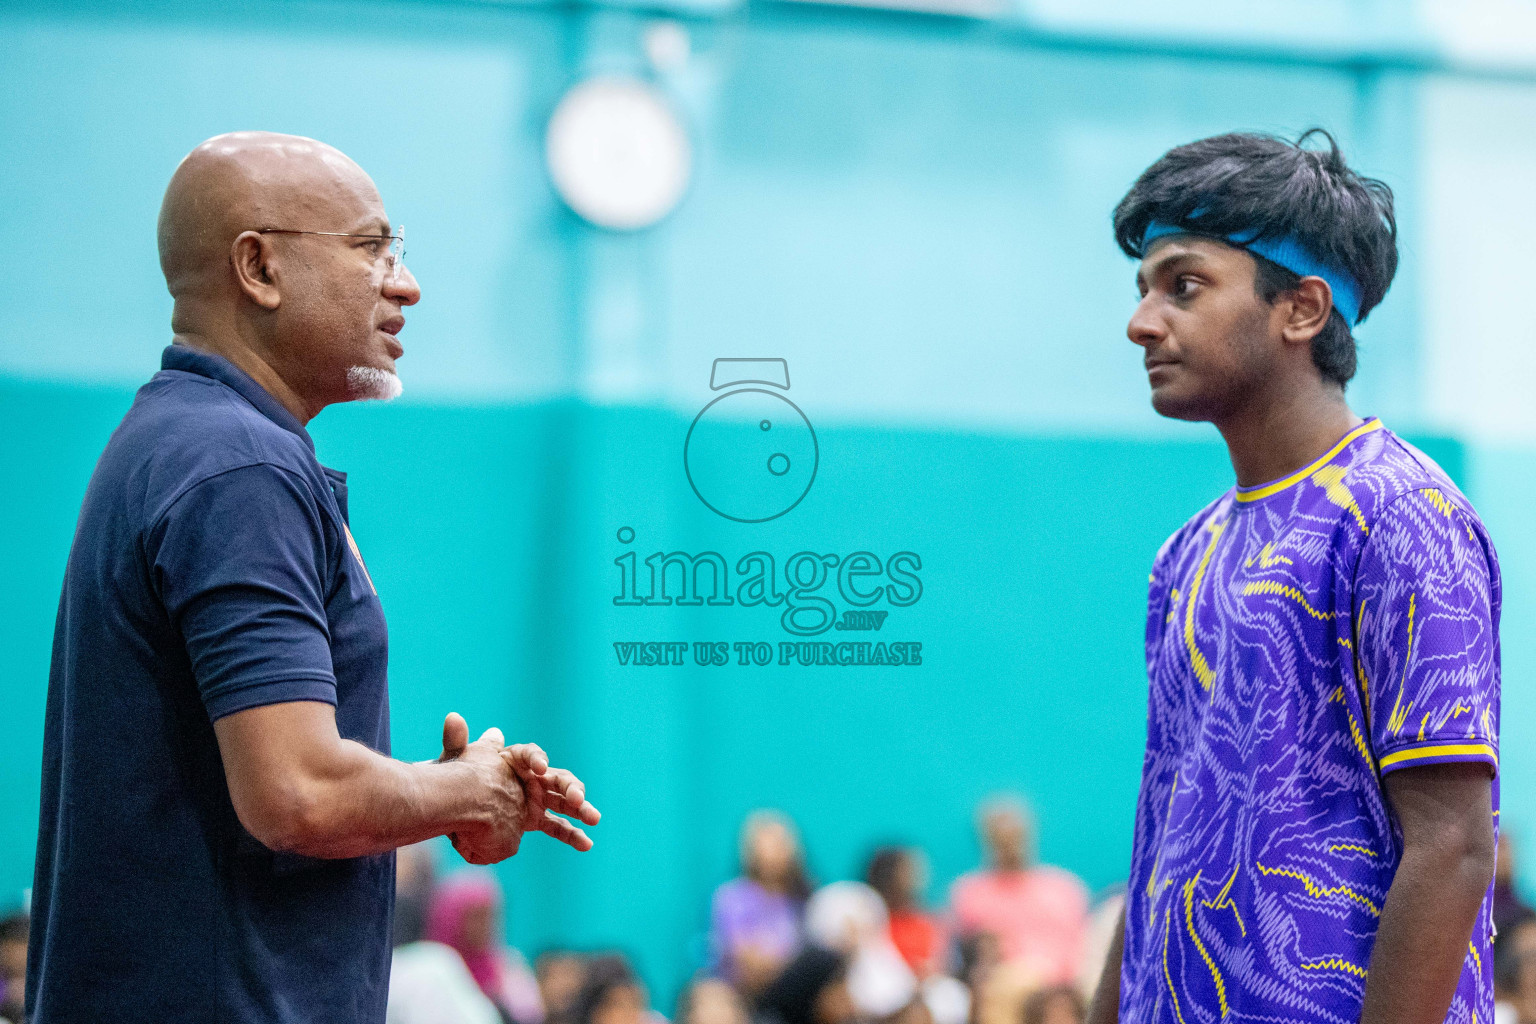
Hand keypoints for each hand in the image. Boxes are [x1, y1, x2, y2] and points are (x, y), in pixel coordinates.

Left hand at [437, 713, 601, 859]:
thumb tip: (454, 719)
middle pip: (557, 777)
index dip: (537, 758)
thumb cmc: (454, 782)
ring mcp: (535, 799)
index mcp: (513, 760)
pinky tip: (587, 844)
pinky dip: (573, 835)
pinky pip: (558, 826)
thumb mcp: (453, 761)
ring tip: (594, 818)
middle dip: (571, 787)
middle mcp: (530, 777)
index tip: (540, 767)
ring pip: (565, 801)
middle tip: (577, 799)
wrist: (450, 808)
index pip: (529, 754)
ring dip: (582, 808)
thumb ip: (455, 742)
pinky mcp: (534, 820)